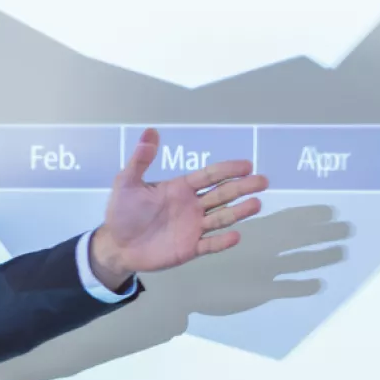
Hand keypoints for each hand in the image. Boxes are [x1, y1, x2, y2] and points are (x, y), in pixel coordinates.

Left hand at [91, 128, 269, 285]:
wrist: (116, 245)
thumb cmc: (123, 212)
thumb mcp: (127, 183)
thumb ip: (140, 160)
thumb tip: (149, 131)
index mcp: (180, 188)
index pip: (209, 176)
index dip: (227, 170)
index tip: (247, 165)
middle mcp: (192, 206)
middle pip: (222, 195)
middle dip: (242, 187)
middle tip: (263, 181)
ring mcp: (193, 227)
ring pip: (221, 218)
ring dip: (239, 211)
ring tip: (256, 203)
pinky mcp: (189, 248)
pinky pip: (210, 244)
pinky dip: (222, 241)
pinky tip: (236, 236)